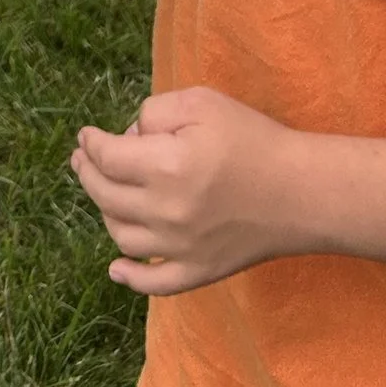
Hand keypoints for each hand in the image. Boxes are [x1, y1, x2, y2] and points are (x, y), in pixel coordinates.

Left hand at [72, 87, 308, 294]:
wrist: (302, 192)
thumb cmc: (253, 140)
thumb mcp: (202, 103)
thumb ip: (155, 112)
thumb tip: (130, 137)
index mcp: (164, 167)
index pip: (107, 157)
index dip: (90, 144)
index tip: (86, 136)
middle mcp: (165, 212)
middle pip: (106, 196)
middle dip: (87, 173)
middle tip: (82, 159)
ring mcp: (180, 249)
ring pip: (121, 236)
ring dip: (104, 212)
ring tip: (104, 193)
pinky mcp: (199, 271)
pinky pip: (154, 283)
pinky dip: (129, 278)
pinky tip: (116, 268)